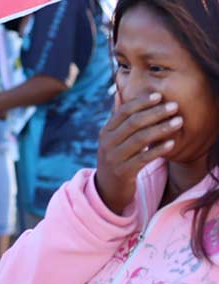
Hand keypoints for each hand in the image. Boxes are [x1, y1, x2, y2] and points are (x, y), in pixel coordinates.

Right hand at [95, 92, 180, 214]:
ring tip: (178, 121)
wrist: (107, 189)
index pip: (123, 111)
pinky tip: (171, 143)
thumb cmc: (115, 159)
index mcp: (105, 131)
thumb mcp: (112, 139)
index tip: (159, 95)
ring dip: (161, 128)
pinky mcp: (124, 172)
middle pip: (133, 123)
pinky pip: (144, 158)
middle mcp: (108, 142)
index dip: (141, 102)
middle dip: (155, 112)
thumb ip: (117, 119)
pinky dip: (158, 149)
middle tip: (174, 106)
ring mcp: (115, 157)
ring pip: (140, 139)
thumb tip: (120, 94)